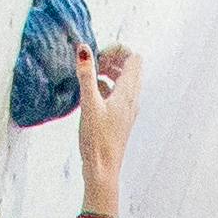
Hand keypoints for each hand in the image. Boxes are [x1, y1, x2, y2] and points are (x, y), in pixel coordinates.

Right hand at [75, 45, 142, 185]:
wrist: (103, 169)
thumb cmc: (97, 139)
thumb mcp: (89, 103)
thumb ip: (86, 74)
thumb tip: (83, 48)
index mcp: (128, 92)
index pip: (134, 57)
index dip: (116, 50)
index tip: (97, 56)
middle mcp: (132, 98)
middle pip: (130, 66)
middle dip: (112, 58)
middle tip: (93, 64)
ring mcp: (127, 108)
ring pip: (124, 80)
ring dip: (109, 72)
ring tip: (90, 76)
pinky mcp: (120, 117)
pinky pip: (117, 93)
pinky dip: (106, 86)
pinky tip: (91, 93)